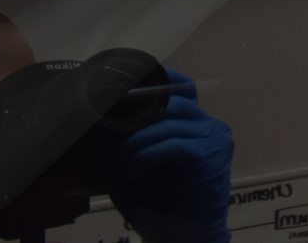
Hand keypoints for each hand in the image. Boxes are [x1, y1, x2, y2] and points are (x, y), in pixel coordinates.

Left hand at [108, 70, 233, 242]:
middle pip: (171, 102)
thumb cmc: (157, 204)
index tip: (125, 83)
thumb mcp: (137, 165)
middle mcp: (211, 125)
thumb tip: (93, 122)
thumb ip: (129, 140)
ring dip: (131, 142)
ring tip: (108, 162)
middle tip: (101, 126)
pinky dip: (142, 156)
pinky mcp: (210, 155)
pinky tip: (124, 173)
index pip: (182, 89)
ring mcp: (214, 138)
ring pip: (167, 122)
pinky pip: (171, 145)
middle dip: (133, 113)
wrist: (182, 238)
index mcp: (197, 124)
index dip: (158, 81)